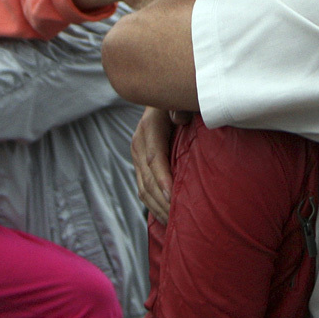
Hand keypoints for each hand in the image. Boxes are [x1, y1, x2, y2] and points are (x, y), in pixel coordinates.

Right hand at [131, 107, 174, 223]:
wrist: (161, 94)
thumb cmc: (178, 100)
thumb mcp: (179, 100)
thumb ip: (180, 108)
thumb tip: (179, 119)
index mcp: (149, 128)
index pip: (154, 158)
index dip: (163, 179)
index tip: (173, 197)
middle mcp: (139, 144)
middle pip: (148, 179)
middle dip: (163, 201)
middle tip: (179, 218)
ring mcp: (137, 155)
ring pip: (144, 188)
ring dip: (158, 207)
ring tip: (174, 223)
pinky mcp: (140, 164)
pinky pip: (144, 189)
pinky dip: (154, 205)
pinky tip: (166, 216)